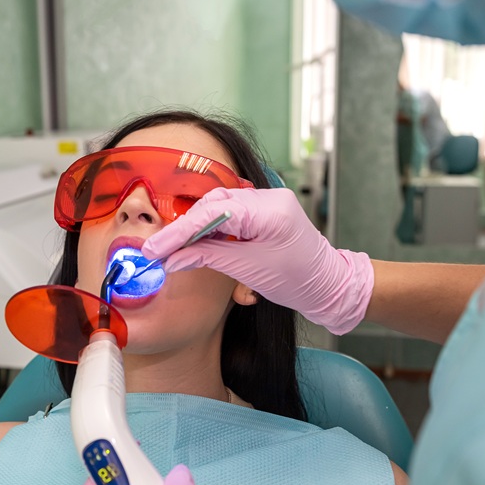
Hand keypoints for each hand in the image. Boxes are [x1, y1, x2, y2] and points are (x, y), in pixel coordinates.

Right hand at [142, 187, 373, 334]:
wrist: (329, 286)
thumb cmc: (297, 281)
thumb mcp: (247, 270)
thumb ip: (206, 257)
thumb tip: (172, 259)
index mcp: (269, 210)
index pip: (211, 214)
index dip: (178, 232)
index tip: (155, 249)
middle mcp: (269, 198)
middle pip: (212, 205)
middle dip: (185, 228)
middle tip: (160, 252)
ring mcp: (269, 202)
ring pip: (219, 207)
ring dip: (198, 229)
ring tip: (178, 251)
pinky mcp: (266, 211)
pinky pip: (232, 214)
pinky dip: (214, 230)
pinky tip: (200, 246)